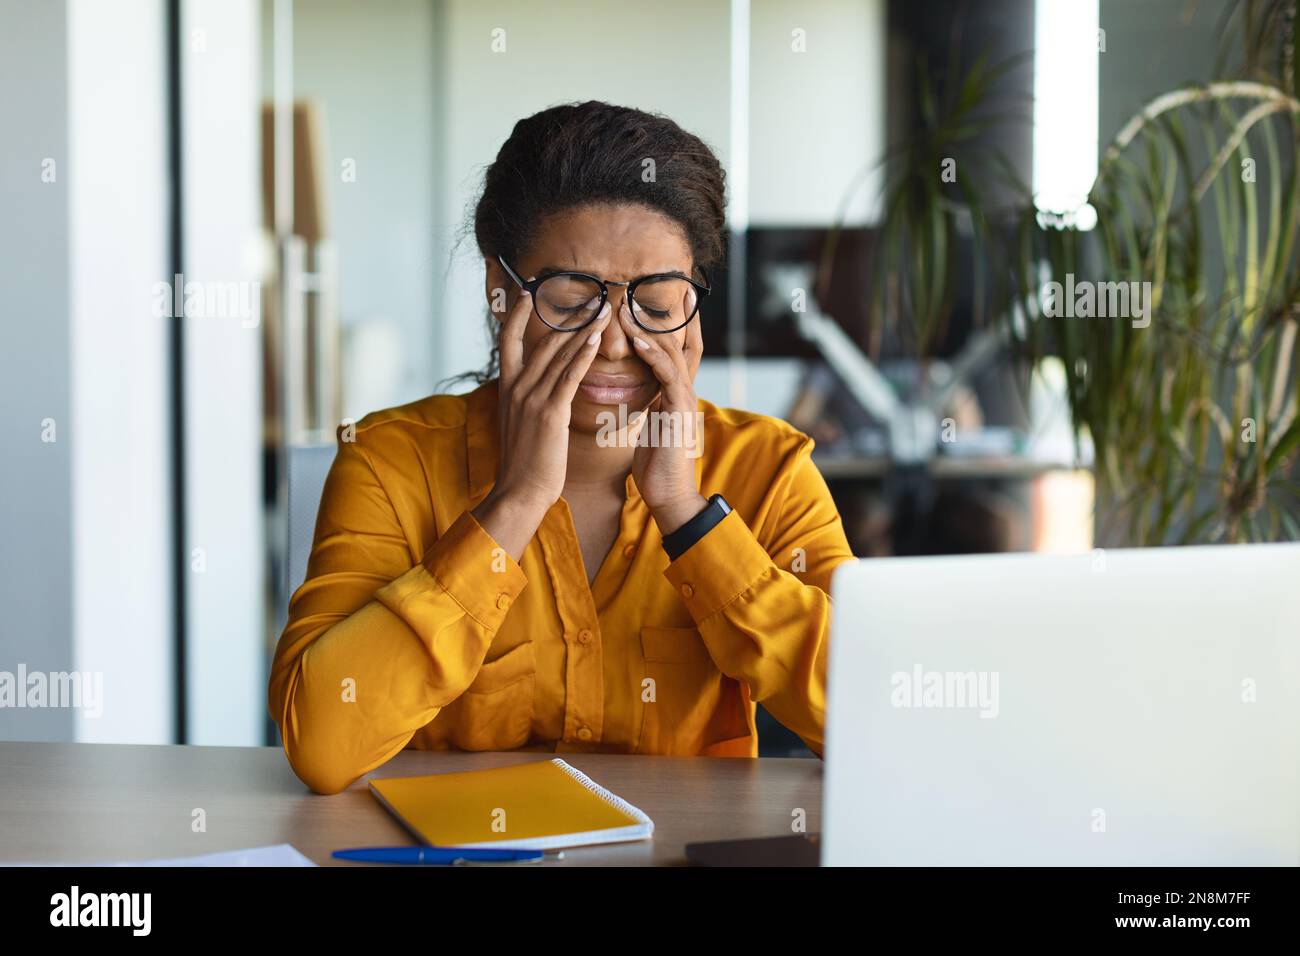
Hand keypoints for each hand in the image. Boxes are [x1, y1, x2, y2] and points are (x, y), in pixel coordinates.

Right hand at [472, 285, 611, 558]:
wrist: (519, 492)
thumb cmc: (525, 463)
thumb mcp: (520, 424)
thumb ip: (526, 401)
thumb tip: (536, 390)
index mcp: (507, 387)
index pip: (508, 338)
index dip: (519, 312)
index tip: (529, 290)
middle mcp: (516, 387)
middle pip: (542, 339)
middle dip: (568, 315)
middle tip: (590, 295)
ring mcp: (531, 398)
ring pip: (558, 352)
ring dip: (583, 327)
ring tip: (603, 308)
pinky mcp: (549, 413)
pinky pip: (569, 376)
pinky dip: (582, 354)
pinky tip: (596, 338)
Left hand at [621, 301, 707, 535]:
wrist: (669, 495)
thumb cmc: (656, 466)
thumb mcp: (650, 426)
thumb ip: (650, 404)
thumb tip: (639, 391)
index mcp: (677, 394)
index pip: (679, 349)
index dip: (677, 323)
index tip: (670, 298)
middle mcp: (685, 391)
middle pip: (679, 342)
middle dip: (662, 316)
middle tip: (641, 293)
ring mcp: (685, 399)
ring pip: (671, 354)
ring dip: (648, 330)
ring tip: (627, 310)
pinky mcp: (679, 411)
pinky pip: (667, 375)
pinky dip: (653, 356)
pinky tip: (639, 342)